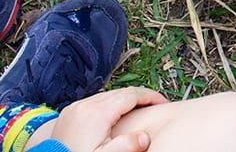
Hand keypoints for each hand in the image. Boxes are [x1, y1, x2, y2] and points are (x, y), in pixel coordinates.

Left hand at [50, 88, 168, 151]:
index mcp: (97, 113)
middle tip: (155, 105)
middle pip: (121, 92)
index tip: (164, 103)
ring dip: (126, 99)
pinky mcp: (69, 113)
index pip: (132, 95)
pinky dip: (110, 104)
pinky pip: (96, 101)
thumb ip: (125, 146)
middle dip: (141, 96)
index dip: (151, 97)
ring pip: (108, 95)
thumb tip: (145, 137)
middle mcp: (86, 104)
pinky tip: (116, 115)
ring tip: (139, 110)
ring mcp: (76, 107)